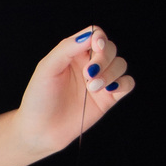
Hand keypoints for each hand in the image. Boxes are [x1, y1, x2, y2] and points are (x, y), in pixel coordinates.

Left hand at [15, 24, 133, 156]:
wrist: (40, 130)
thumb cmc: (39, 98)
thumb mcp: (47, 67)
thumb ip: (67, 48)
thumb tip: (91, 35)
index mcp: (73, 54)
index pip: (95, 35)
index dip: (99, 38)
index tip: (96, 46)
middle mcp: (88, 65)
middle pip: (110, 49)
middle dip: (104, 59)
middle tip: (89, 74)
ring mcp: (99, 81)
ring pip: (120, 65)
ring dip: (110, 73)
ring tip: (92, 87)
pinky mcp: (107, 99)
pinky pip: (127, 84)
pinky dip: (123, 83)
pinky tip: (110, 90)